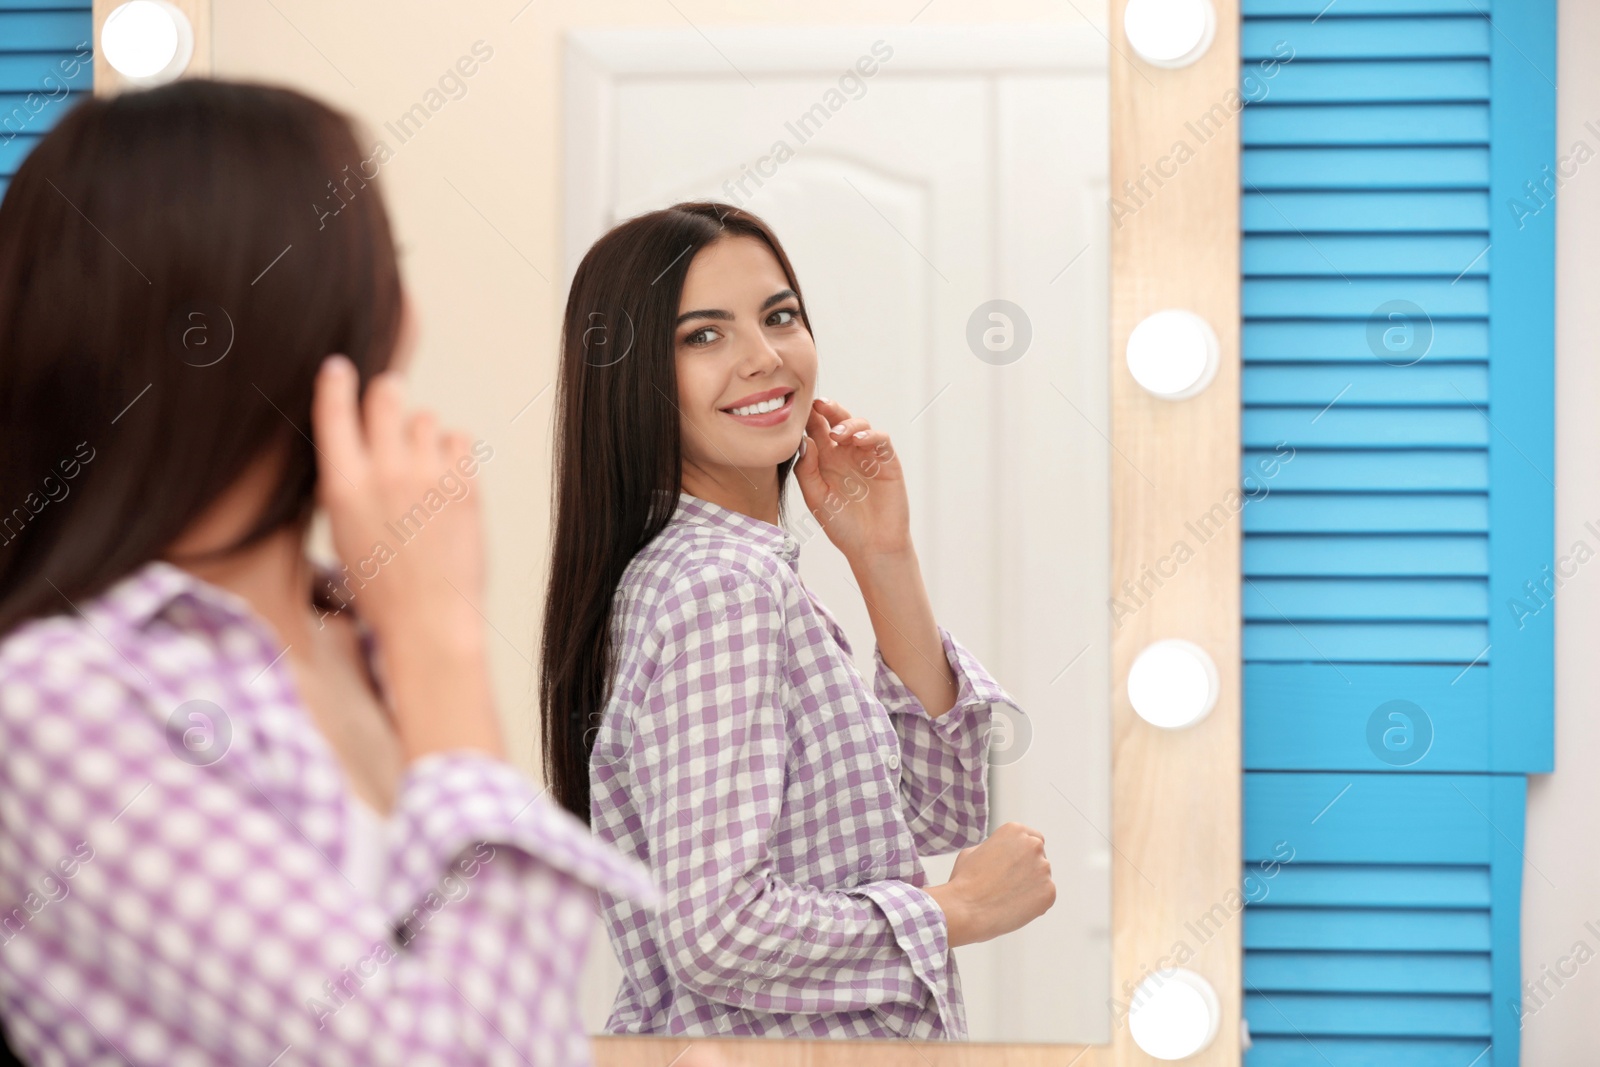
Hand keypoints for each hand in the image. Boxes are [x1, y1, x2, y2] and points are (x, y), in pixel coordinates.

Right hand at [311, 354, 502, 762]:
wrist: (430, 620)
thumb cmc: (382, 587)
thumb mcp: (344, 533)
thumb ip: (349, 483)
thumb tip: (358, 444)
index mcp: (342, 487)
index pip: (333, 412)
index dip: (336, 382)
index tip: (340, 367)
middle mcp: (383, 473)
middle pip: (385, 396)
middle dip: (386, 395)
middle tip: (389, 404)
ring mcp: (427, 476)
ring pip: (425, 417)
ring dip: (422, 433)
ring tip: (421, 468)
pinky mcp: (464, 485)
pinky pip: (459, 439)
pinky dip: (453, 452)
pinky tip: (446, 478)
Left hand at [792, 397, 909, 562]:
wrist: (871, 546)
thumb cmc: (842, 526)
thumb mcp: (816, 498)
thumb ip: (807, 470)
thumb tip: (804, 440)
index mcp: (826, 459)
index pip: (817, 430)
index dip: (810, 418)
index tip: (799, 411)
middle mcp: (846, 453)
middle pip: (838, 421)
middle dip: (829, 410)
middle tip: (819, 405)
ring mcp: (868, 456)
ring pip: (860, 425)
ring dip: (848, 424)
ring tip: (838, 434)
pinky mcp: (887, 462)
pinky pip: (881, 440)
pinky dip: (871, 435)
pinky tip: (859, 441)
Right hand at [924, 823, 1055, 946]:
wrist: (966, 909)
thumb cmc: (964, 881)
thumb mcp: (974, 851)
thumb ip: (995, 849)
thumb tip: (1005, 854)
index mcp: (1015, 830)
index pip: (1032, 838)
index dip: (1024, 854)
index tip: (1016, 866)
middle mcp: (1033, 845)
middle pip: (1039, 858)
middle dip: (1029, 870)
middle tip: (1010, 886)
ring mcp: (1043, 868)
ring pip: (1042, 879)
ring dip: (1031, 887)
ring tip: (1007, 899)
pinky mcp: (1049, 891)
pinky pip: (1045, 897)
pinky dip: (1034, 904)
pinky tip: (1013, 908)